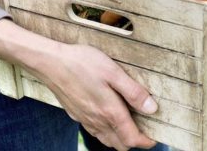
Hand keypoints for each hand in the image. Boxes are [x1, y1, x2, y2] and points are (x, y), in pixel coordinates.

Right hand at [40, 44, 157, 149]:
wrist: (51, 63)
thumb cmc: (83, 63)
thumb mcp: (114, 72)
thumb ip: (133, 92)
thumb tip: (152, 108)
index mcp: (109, 112)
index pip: (131, 139)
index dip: (146, 141)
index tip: (155, 136)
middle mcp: (97, 121)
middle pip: (120, 144)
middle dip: (134, 140)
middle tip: (145, 127)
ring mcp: (85, 119)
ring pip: (107, 140)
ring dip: (120, 137)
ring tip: (130, 122)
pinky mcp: (76, 114)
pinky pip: (95, 131)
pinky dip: (106, 131)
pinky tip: (109, 115)